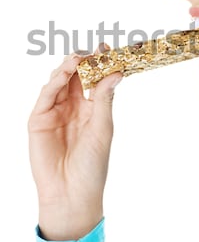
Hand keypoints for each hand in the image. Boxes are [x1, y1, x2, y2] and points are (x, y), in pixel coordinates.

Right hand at [28, 44, 121, 240]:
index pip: (94, 79)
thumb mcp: (103, 128)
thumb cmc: (93, 164)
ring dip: (68, 67)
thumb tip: (116, 73)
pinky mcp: (39, 118)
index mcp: (91, 108)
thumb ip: (104, 99)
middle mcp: (72, 106)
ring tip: (79, 57)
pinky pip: (46, 95)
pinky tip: (64, 72)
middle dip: (83, 60)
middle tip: (92, 49)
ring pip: (60, 81)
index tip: (108, 48)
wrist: (71, 192)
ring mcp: (55, 111)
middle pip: (76, 76)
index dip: (100, 64)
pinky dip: (54, 82)